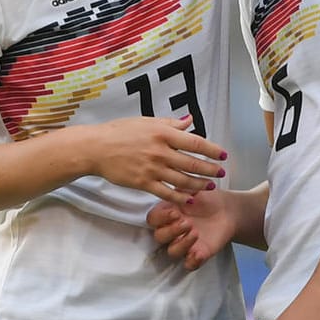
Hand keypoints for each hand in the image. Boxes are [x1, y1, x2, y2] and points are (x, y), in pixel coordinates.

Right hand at [81, 116, 226, 205]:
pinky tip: (189, 199)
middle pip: (193, 163)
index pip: (195, 142)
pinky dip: (180, 197)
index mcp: (162, 133)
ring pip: (183, 180)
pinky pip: (166, 193)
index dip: (212, 150)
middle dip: (210, 170)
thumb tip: (189, 120)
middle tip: (221, 173)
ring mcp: (152, 169)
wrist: (96, 148)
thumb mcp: (145, 121)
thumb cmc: (119, 132)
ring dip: (199, 185)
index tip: (223, 155)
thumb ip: (170, 123)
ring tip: (209, 186)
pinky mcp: (143, 183)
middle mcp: (160, 151)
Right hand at [147, 190, 238, 270]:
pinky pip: (189, 264)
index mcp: (167, 214)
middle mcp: (172, 230)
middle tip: (187, 223)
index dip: (160, 218)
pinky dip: (192, 261)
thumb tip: (174, 193)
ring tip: (195, 233)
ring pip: (172, 251)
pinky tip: (199, 253)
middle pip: (159, 237)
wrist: (226, 210)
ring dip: (181, 244)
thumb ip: (181, 190)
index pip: (153, 220)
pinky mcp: (197, 254)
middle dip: (171, 231)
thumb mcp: (193, 189)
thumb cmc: (207, 198)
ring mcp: (184, 243)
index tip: (175, 213)